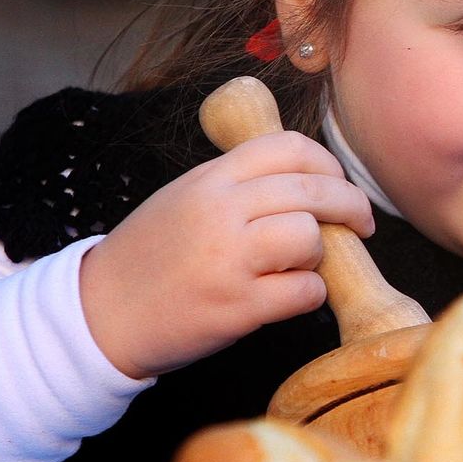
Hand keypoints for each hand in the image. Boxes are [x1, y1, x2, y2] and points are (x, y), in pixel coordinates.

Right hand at [79, 131, 375, 378]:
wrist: (100, 315)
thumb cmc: (150, 258)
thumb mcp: (185, 199)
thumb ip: (238, 184)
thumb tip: (309, 179)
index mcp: (210, 179)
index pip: (288, 147)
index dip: (326, 165)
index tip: (338, 184)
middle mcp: (220, 211)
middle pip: (313, 190)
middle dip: (351, 205)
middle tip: (362, 223)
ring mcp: (229, 258)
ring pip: (311, 237)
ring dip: (319, 254)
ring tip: (299, 266)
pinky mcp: (237, 306)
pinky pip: (305, 290)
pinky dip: (308, 294)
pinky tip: (289, 296)